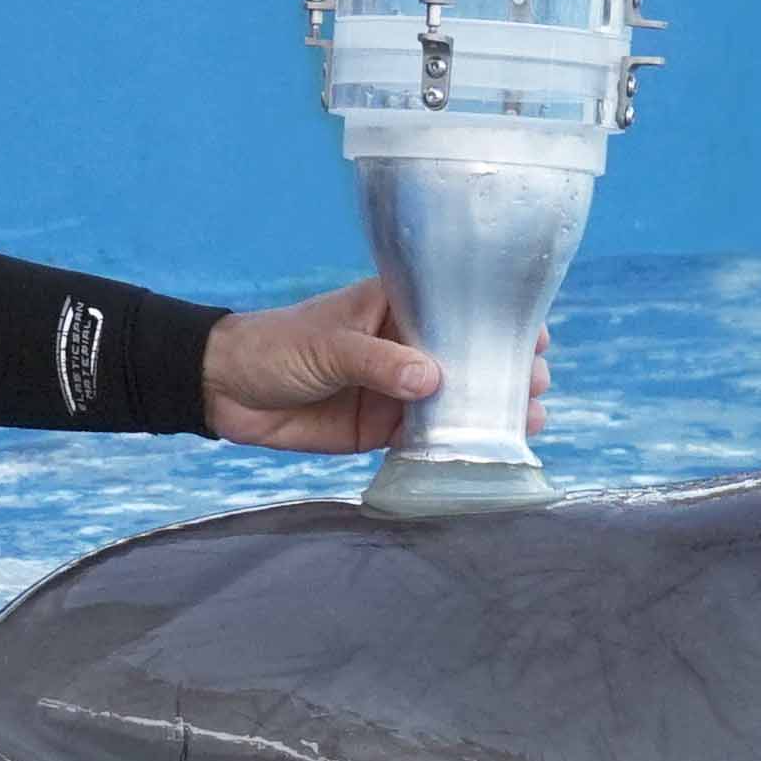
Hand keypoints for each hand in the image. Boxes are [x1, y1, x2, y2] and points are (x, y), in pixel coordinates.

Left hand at [199, 279, 543, 455]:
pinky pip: (424, 437)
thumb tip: (431, 381)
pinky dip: (451, 445)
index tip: (534, 336)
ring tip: (528, 420)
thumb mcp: (328, 345)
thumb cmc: (276, 346)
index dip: (496, 320)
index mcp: (395, 308)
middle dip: (504, 371)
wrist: (225, 391)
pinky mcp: (380, 428)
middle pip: (466, 357)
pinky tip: (485, 453)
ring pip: (453, 400)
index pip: (456, 308)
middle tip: (535, 386)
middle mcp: (404, 346)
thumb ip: (378, 362)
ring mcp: (395, 389)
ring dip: (489, 411)